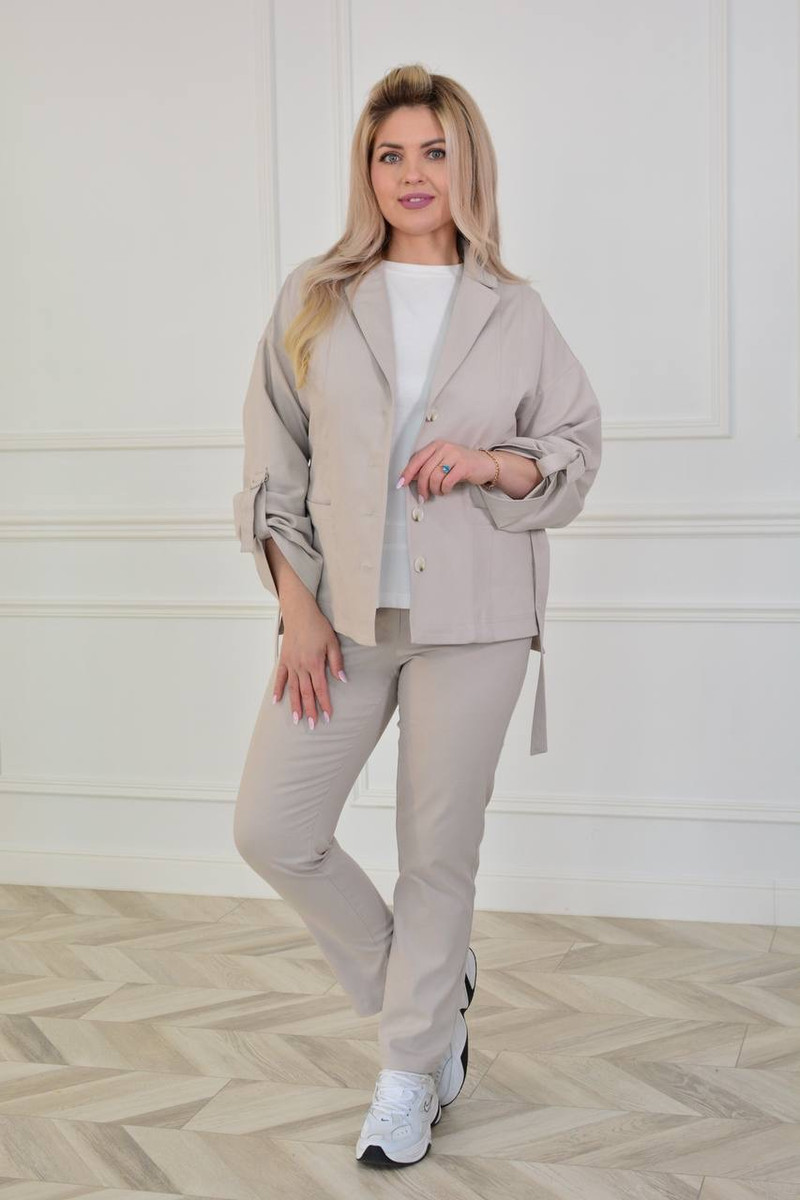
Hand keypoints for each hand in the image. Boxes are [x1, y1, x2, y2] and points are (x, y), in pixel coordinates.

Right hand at [272, 605, 346, 729]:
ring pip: (293, 689)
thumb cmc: (318, 625)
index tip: (327, 717)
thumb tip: (342, 679)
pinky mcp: (283, 660)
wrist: (300, 612)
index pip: (321, 689)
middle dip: (310, 710)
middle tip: (312, 725)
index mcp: (315, 663)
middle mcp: (301, 666)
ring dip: (294, 705)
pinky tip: (276, 702)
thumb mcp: (333, 642)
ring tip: (296, 720)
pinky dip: (278, 690)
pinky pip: (280, 678)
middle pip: (306, 693)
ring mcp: (291, 664)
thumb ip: (337, 662)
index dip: (324, 704)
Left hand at [395, 440, 495, 499]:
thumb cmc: (461, 465)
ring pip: (434, 477)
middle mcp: (444, 448)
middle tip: (423, 496)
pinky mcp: (463, 465)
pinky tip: (446, 490)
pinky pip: (447, 482)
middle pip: (424, 471)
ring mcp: (454, 455)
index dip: (407, 473)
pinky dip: (444, 489)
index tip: (401, 484)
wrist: (485, 464)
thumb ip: (427, 468)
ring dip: (434, 489)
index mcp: (436, 445)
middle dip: (421, 487)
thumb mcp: (442, 463)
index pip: (417, 459)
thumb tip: (410, 477)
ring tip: (438, 492)